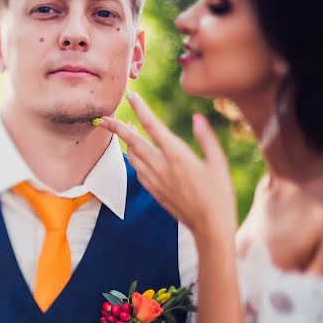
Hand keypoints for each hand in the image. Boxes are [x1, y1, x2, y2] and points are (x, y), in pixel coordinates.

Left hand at [99, 93, 235, 237]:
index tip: (132, 96)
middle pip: (132, 141)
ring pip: (133, 156)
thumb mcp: (218, 163)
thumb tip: (198, 118)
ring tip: (124, 129)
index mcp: (177, 155)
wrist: (209, 226)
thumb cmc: (219, 194)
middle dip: (116, 127)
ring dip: (126, 142)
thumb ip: (206, 138)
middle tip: (104, 118)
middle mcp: (161, 166)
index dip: (141, 109)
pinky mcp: (153, 190)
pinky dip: (134, 158)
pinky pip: (138, 170)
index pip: (153, 126)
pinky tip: (138, 154)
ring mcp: (155, 180)